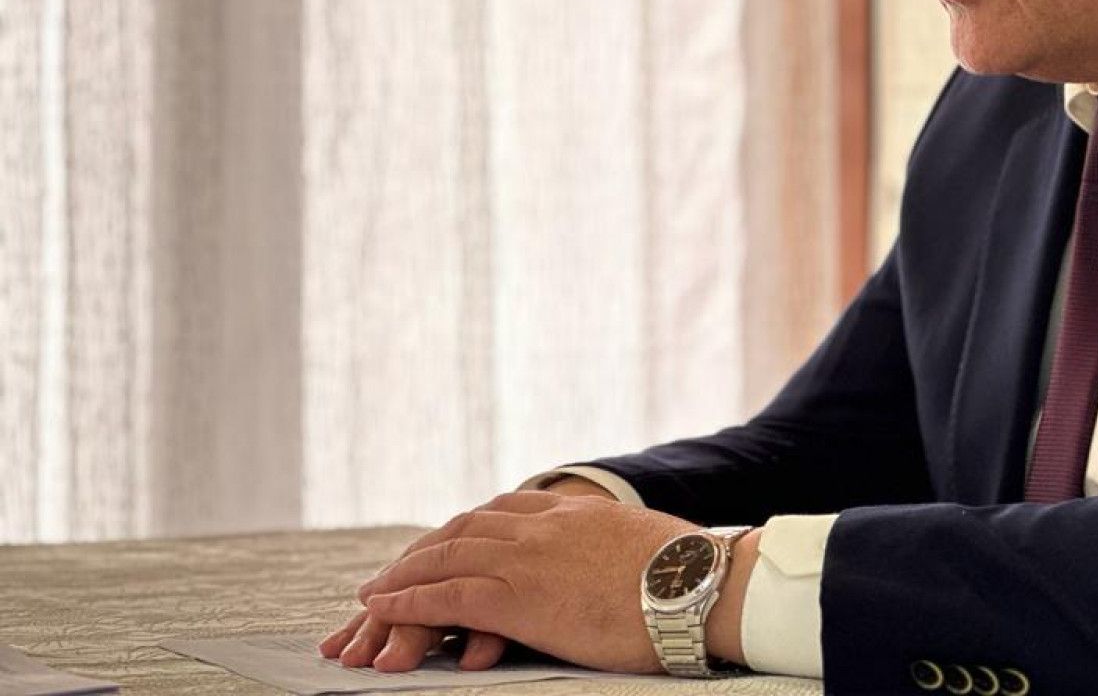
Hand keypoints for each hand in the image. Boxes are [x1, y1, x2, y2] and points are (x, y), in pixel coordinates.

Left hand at [351, 489, 704, 673]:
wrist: (702, 585)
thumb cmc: (691, 576)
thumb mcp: (646, 547)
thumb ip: (617, 547)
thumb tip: (626, 562)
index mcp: (575, 512)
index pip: (503, 511)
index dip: (465, 529)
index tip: (442, 543)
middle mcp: (544, 526)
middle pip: (465, 529)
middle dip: (423, 551)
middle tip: (392, 571)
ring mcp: (530, 558)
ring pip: (446, 557)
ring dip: (402, 575)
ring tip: (371, 594)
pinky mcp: (521, 597)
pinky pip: (447, 596)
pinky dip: (408, 600)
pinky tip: (381, 608)